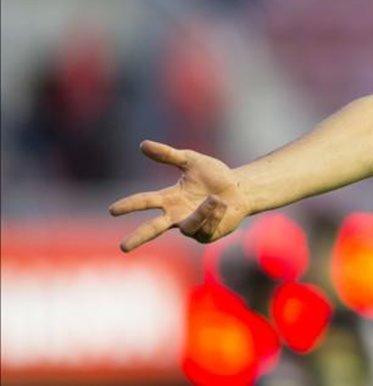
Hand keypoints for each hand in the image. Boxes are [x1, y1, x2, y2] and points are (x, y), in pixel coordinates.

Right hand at [109, 140, 249, 251]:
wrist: (240, 188)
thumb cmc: (214, 175)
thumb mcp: (191, 161)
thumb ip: (168, 155)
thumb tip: (142, 144)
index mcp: (170, 198)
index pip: (146, 201)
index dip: (130, 205)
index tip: (113, 210)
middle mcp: (177, 215)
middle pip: (153, 228)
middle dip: (139, 237)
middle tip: (123, 247)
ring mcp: (191, 227)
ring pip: (188, 226)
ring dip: (202, 211)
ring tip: (215, 199)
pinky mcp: (206, 235)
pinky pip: (206, 227)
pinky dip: (214, 214)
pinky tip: (222, 206)